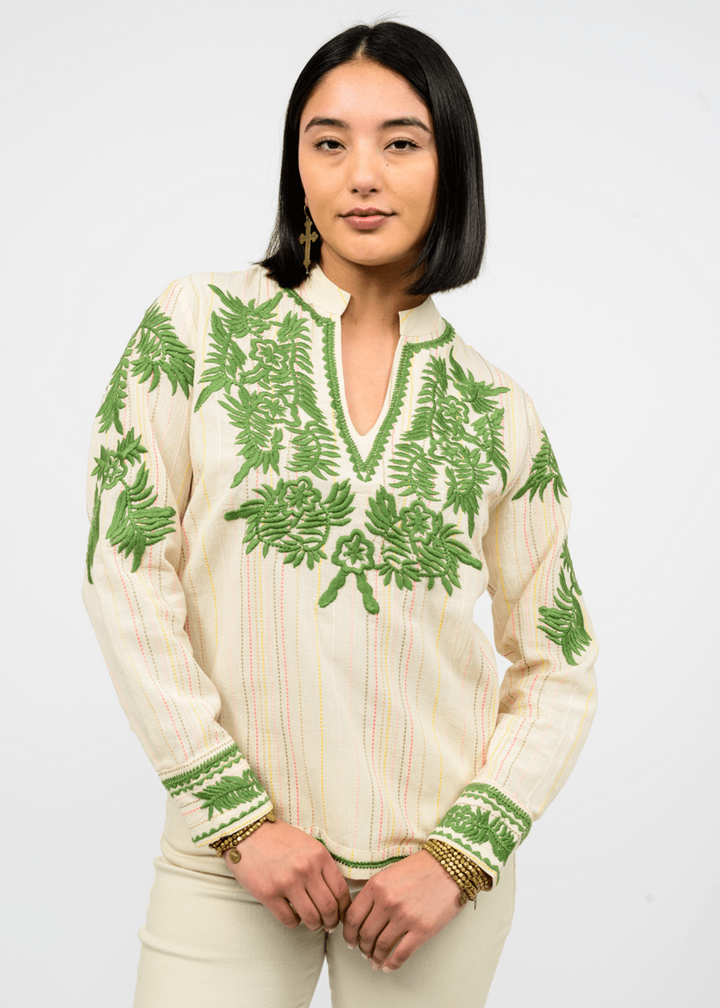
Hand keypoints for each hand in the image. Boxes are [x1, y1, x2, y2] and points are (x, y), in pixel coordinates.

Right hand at [223, 819, 350, 932]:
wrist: (246, 831)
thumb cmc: (278, 837)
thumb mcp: (307, 843)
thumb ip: (321, 864)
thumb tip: (335, 892)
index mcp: (318, 855)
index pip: (341, 890)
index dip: (344, 907)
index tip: (341, 914)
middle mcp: (305, 869)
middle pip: (329, 907)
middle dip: (331, 921)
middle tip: (329, 925)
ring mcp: (287, 882)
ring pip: (311, 917)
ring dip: (315, 925)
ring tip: (313, 923)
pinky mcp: (268, 894)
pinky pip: (289, 920)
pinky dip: (294, 923)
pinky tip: (292, 916)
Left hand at [343, 849, 464, 971]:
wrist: (451, 866)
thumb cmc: (422, 867)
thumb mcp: (390, 872)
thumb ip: (375, 891)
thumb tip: (363, 914)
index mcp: (377, 885)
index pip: (353, 917)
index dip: (348, 933)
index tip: (350, 940)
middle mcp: (388, 902)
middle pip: (366, 934)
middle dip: (362, 947)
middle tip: (363, 951)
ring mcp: (405, 917)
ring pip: (381, 946)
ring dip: (375, 957)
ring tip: (375, 961)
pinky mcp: (423, 929)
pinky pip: (402, 953)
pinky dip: (392, 964)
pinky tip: (389, 966)